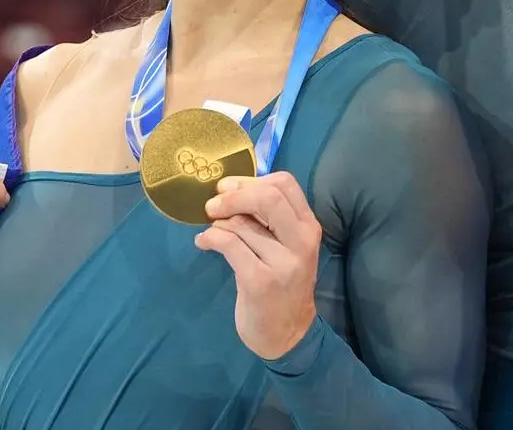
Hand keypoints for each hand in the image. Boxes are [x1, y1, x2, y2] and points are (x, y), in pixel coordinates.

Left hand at [197, 172, 321, 359]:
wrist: (287, 333)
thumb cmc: (283, 283)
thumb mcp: (287, 246)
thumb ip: (269, 218)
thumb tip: (229, 187)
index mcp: (309, 227)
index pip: (284, 183)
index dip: (251, 179)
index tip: (228, 188)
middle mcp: (301, 241)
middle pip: (267, 197)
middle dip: (233, 195)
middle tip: (212, 205)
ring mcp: (282, 262)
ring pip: (242, 224)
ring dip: (218, 223)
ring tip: (211, 231)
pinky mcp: (260, 281)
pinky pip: (229, 245)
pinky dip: (210, 238)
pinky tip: (204, 243)